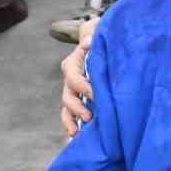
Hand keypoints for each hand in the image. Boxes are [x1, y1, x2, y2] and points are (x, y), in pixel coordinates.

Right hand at [59, 23, 95, 138]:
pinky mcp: (79, 99)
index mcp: (73, 62)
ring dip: (71, 120)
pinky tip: (76, 137)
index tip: (95, 95)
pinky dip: (72, 125)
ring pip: (67, 107)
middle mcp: (70, 78)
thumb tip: (88, 42)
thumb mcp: (98, 33)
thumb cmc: (102, 38)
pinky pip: (71, 114)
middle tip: (89, 117)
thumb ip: (93, 35)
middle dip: (77, 107)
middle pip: (68, 95)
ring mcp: (73, 91)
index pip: (73, 76)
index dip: (83, 86)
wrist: (103, 42)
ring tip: (76, 133)